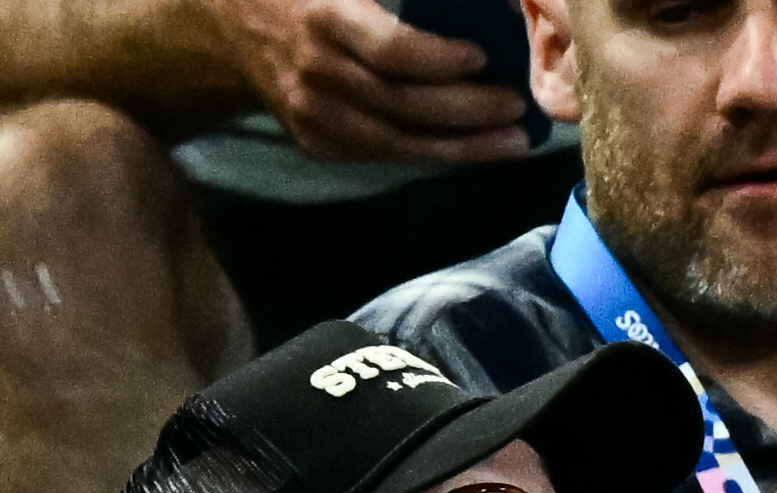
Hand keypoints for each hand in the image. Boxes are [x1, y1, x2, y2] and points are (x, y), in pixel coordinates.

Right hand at [217, 0, 531, 162]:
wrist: (227, 27)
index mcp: (323, 19)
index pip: (390, 51)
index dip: (438, 59)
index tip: (481, 56)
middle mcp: (318, 74)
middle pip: (404, 104)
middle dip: (468, 110)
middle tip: (516, 104)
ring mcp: (316, 117)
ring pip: (401, 142)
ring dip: (465, 147)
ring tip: (514, 140)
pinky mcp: (320, 144)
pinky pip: (388, 155)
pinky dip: (435, 154)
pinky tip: (477, 148)